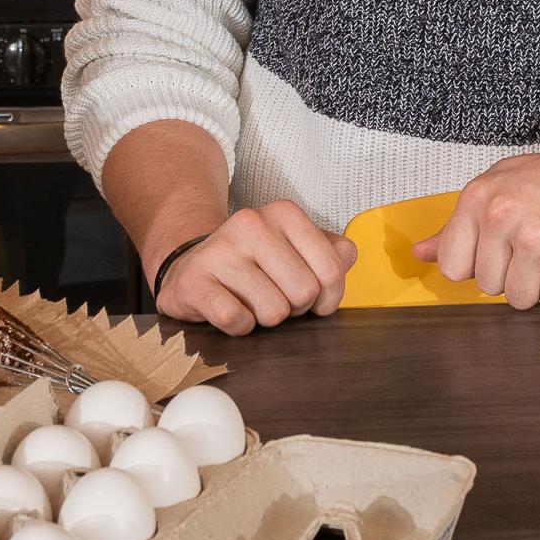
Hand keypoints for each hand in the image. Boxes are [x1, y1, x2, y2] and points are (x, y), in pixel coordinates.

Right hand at [150, 202, 355, 335]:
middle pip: (304, 293)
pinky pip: (237, 320)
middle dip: (294, 307)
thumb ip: (332, 253)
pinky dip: (239, 326)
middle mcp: (251, 224)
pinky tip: (229, 308)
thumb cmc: (255, 263)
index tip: (309, 294)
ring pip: (273, 311)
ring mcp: (220, 251)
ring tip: (249, 300)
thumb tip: (346, 258)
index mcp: (284, 213)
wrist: (193, 266)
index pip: (332, 270)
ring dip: (265, 318)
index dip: (326, 297)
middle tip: (274, 296)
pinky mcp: (194, 281)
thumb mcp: (297, 249)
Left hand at [422, 142, 539, 311]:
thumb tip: (420, 253)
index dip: (477, 266)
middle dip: (513, 274)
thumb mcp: (501, 186)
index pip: (452, 266)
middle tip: (537, 244)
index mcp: (478, 198)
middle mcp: (502, 216)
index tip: (499, 251)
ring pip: (519, 299)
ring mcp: (536, 240)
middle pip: (488, 287)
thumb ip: (458, 225)